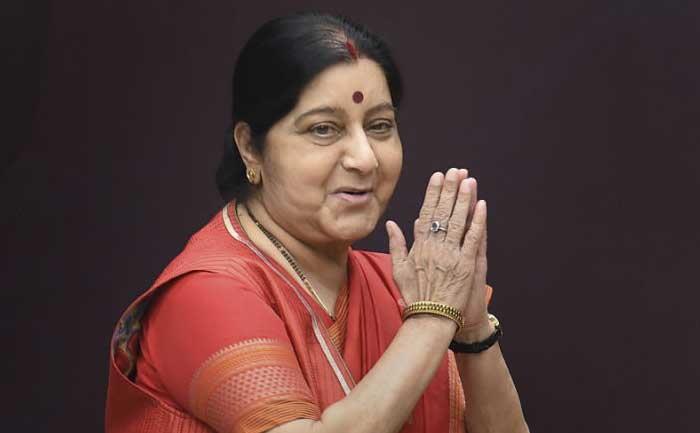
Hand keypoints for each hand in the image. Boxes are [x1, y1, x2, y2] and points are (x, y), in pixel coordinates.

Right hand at [386, 168, 488, 332]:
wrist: (430, 319)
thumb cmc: (414, 297)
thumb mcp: (398, 270)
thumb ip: (396, 245)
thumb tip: (391, 224)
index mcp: (418, 246)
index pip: (426, 213)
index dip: (433, 193)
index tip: (437, 176)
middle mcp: (434, 247)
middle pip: (443, 212)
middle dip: (450, 189)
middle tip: (456, 171)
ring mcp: (451, 254)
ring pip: (458, 221)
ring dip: (464, 199)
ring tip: (468, 180)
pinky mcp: (467, 264)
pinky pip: (473, 238)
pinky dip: (477, 221)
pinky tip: (481, 205)